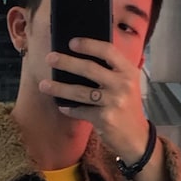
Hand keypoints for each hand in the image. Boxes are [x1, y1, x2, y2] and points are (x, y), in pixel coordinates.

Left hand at [40, 36, 151, 166]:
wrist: (137, 138)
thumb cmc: (128, 107)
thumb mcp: (127, 84)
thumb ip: (112, 71)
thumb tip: (82, 57)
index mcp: (128, 71)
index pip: (108, 51)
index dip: (88, 44)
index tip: (71, 43)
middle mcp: (122, 84)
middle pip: (89, 68)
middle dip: (66, 62)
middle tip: (50, 58)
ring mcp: (113, 102)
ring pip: (80, 91)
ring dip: (59, 88)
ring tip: (44, 85)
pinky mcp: (105, 118)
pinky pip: (81, 110)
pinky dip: (70, 109)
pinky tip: (62, 107)